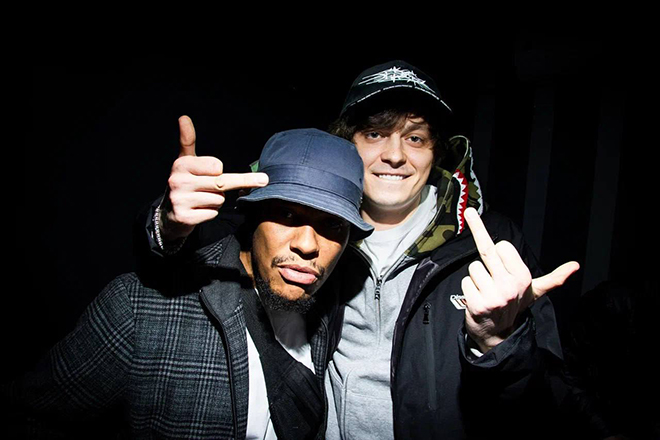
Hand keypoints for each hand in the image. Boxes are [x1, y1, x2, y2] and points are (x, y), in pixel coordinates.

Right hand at [159, 115, 268, 241]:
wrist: (169, 214)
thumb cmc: (184, 183)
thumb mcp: (185, 161)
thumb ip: (187, 140)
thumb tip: (183, 117)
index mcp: (181, 164)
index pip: (217, 166)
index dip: (217, 171)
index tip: (209, 173)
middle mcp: (178, 181)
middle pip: (221, 184)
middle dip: (228, 186)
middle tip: (243, 183)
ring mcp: (179, 200)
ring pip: (218, 200)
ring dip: (216, 201)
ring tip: (200, 200)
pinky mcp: (184, 217)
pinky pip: (213, 213)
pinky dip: (210, 213)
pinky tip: (198, 211)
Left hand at [461, 207, 578, 352]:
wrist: (499, 334)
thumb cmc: (514, 305)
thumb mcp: (535, 292)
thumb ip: (553, 278)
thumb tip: (575, 266)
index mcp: (523, 277)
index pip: (502, 245)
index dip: (499, 253)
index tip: (501, 262)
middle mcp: (509, 286)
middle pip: (486, 250)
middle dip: (480, 242)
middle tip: (475, 228)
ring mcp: (493, 296)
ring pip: (473, 268)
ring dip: (476, 278)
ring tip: (486, 290)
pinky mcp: (477, 304)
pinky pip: (464, 282)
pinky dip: (468, 289)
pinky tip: (479, 299)